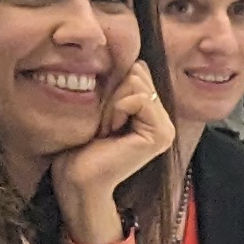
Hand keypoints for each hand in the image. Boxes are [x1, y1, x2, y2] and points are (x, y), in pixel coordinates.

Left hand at [54, 58, 174, 231]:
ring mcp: (165, 129)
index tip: (101, 116)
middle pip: (138, 74)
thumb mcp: (102, 109)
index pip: (138, 72)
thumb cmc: (80, 148)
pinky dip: (116, 110)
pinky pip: (138, 98)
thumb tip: (136, 62)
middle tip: (103, 125)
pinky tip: (110, 132)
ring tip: (106, 129)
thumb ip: (120, 87)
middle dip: (112, 94)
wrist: (77, 182)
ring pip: (136, 83)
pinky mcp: (160, 135)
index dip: (112, 86)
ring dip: (111, 104)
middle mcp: (164, 121)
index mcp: (152, 114)